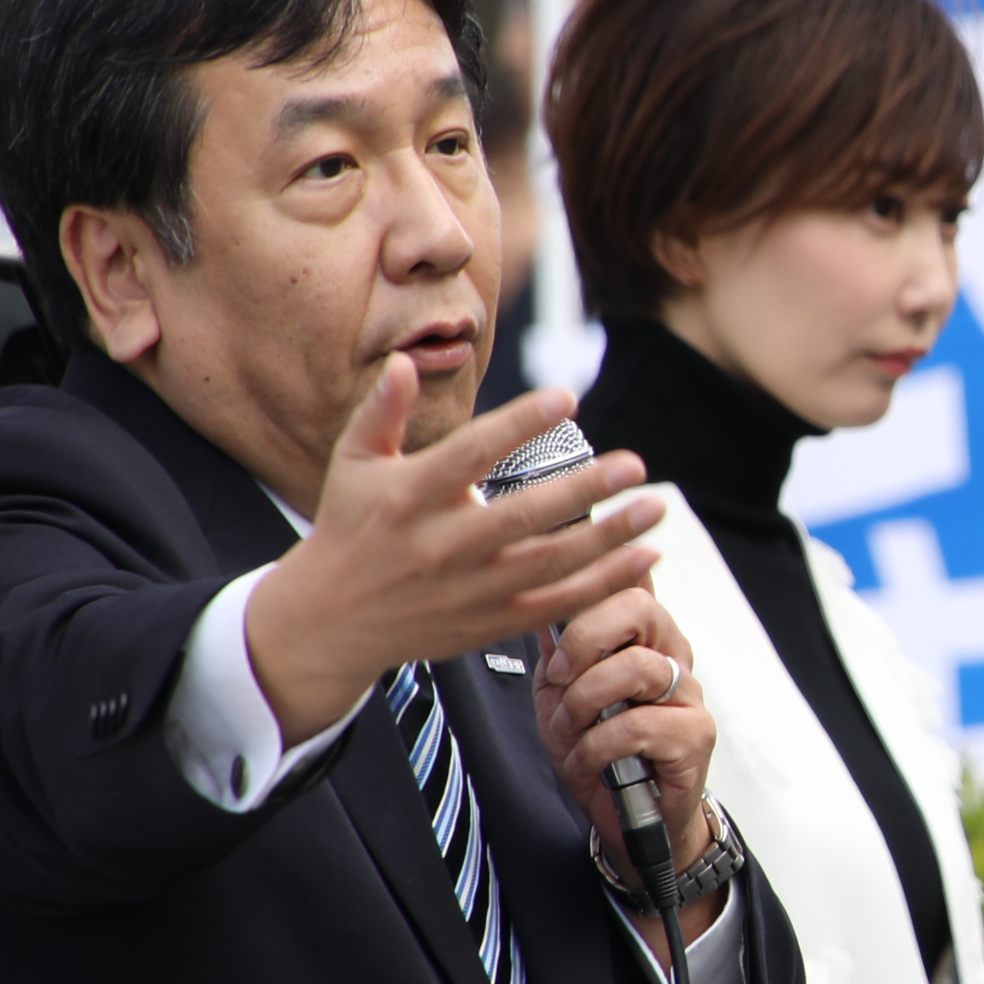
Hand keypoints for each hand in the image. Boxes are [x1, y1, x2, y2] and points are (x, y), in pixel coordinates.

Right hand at [243, 370, 664, 736]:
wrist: (329, 621)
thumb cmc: (349, 528)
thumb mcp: (353, 462)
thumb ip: (382, 410)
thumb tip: (402, 360)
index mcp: (409, 496)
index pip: (472, 453)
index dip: (521, 423)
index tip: (566, 397)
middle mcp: (442, 545)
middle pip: (524, 515)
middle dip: (584, 489)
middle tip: (634, 463)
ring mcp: (468, 590)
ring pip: (550, 564)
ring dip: (610, 538)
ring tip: (653, 507)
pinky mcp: (488, 623)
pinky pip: (556, 605)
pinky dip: (604, 584)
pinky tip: (644, 559)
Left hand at [531, 583, 720, 962]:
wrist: (627, 820)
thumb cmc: (599, 756)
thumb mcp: (560, 698)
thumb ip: (555, 653)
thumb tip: (539, 609)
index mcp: (641, 637)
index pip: (632, 581)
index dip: (602, 571)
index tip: (560, 592)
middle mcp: (671, 655)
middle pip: (638, 607)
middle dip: (584, 637)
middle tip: (561, 674)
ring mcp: (688, 694)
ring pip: (635, 668)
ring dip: (586, 702)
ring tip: (571, 727)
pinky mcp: (695, 735)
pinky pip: (639, 725)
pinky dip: (598, 746)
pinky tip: (590, 761)